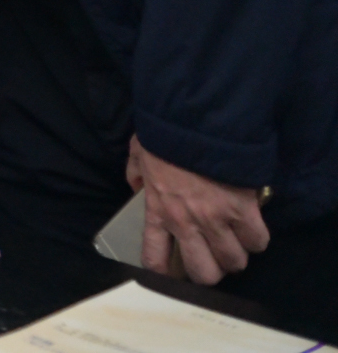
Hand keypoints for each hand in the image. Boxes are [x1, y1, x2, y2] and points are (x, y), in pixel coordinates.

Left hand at [129, 135, 268, 284]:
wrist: (195, 120)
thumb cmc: (164, 135)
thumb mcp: (138, 154)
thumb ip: (135, 174)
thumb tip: (136, 186)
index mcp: (158, 211)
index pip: (155, 258)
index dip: (164, 273)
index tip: (173, 271)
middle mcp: (186, 223)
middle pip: (205, 273)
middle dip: (212, 270)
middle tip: (213, 256)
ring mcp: (216, 219)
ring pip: (234, 262)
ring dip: (236, 254)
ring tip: (234, 241)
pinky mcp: (243, 210)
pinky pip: (258, 241)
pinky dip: (257, 238)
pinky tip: (251, 227)